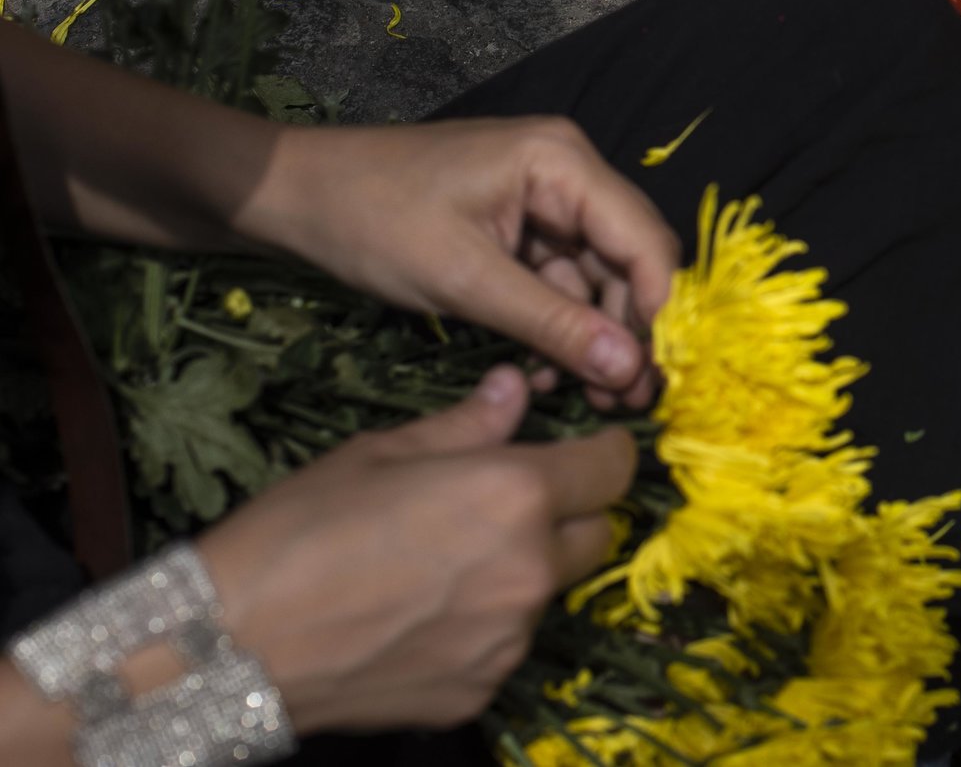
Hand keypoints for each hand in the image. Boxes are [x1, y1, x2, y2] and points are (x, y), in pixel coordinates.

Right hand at [196, 367, 634, 734]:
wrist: (230, 647)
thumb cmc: (297, 531)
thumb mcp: (382, 454)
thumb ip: (468, 425)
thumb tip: (517, 388)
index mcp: (515, 495)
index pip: (613, 468)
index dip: (602, 454)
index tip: (582, 451)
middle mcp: (530, 570)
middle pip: (597, 534)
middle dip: (568, 515)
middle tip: (506, 507)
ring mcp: (509, 638)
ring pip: (549, 592)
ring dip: (521, 572)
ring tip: (443, 565)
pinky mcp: (480, 690)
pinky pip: (505, 645)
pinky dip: (482, 627)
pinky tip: (419, 616)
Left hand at [239, 118, 678, 407]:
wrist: (295, 196)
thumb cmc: (374, 221)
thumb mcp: (464, 279)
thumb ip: (552, 322)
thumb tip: (630, 368)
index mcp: (563, 163)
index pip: (643, 240)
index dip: (659, 310)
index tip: (657, 379)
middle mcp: (569, 173)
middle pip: (627, 260)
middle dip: (627, 331)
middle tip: (623, 403)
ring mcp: (545, 200)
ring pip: (596, 277)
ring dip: (591, 337)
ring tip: (584, 398)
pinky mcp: (520, 226)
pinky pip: (559, 280)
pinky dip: (556, 327)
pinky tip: (544, 373)